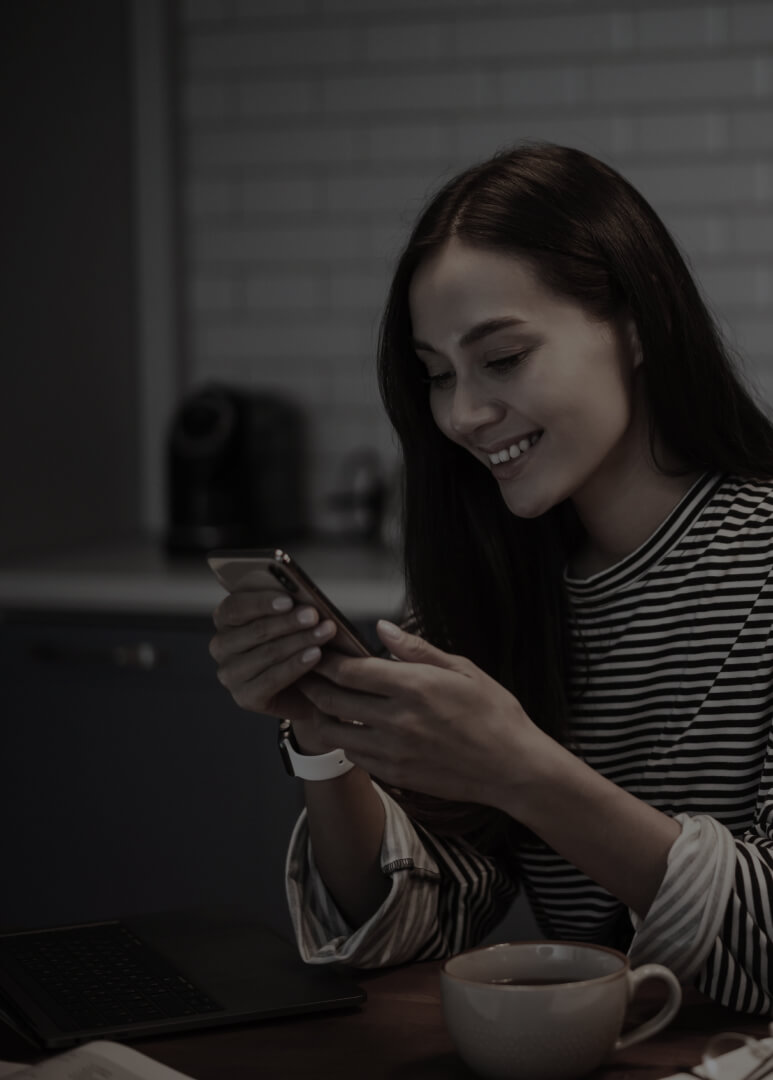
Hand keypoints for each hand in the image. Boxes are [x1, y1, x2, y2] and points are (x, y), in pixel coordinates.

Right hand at [209, 589, 339, 740]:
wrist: (304, 687)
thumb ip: (287, 605)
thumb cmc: (294, 642)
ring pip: (267, 653)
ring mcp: (230, 674)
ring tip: (324, 632)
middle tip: (314, 615)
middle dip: (289, 622)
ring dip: (299, 641)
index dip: (262, 603)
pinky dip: (296, 665)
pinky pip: (272, 678)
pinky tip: (315, 655)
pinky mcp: (244, 697)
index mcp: (225, 619)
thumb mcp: (288, 618)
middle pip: (255, 630)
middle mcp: (221, 647)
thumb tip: (301, 593)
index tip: (289, 600)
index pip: (235, 607)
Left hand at [298, 620, 547, 807]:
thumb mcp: (462, 669)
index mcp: (414, 687)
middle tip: (305, 674)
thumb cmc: (495, 714)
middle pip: (332, 701)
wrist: (513, 768)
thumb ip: (417, 649)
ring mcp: (393, 751)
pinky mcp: (396, 775)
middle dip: (312, 685)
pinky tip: (350, 728)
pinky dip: (345, 740)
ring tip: (319, 702)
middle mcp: (397, 720)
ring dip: (322, 716)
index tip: (316, 652)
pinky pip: (355, 756)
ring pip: (336, 733)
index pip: (350, 671)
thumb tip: (382, 629)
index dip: (325, 660)